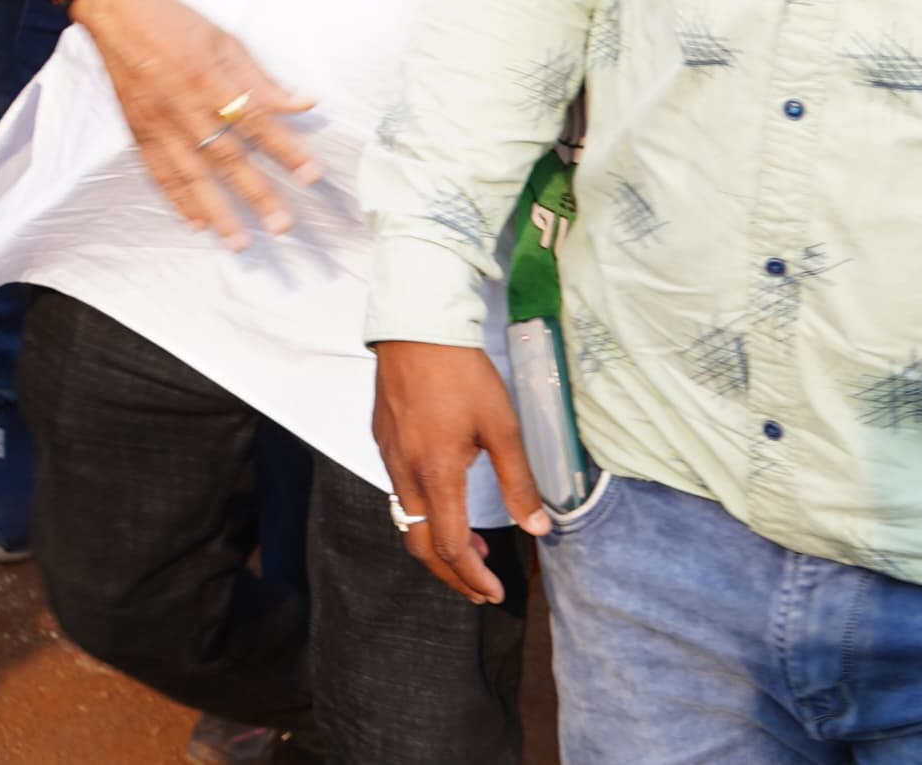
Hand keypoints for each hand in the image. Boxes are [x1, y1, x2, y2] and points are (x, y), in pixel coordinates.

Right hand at [69, 0, 318, 245]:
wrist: (116, 12)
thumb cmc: (174, 22)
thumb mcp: (224, 40)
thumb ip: (261, 79)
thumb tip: (303, 104)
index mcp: (210, 78)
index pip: (256, 121)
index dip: (285, 149)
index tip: (311, 175)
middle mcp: (184, 106)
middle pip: (226, 157)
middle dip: (256, 194)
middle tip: (281, 226)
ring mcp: (158, 123)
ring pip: (191, 174)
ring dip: (216, 210)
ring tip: (238, 241)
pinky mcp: (138, 132)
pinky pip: (158, 172)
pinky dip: (176, 199)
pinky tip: (195, 222)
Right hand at [370, 341, 543, 606]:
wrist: (415, 327)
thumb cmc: (462, 374)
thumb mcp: (502, 427)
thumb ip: (518, 482)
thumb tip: (538, 527)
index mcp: (437, 474)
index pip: (450, 547)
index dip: (472, 577)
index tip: (494, 593)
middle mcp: (405, 473)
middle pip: (420, 545)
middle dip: (451, 575)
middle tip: (480, 589)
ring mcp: (389, 456)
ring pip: (407, 520)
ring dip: (439, 543)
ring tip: (473, 550)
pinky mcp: (383, 440)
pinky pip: (399, 492)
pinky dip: (425, 514)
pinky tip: (446, 504)